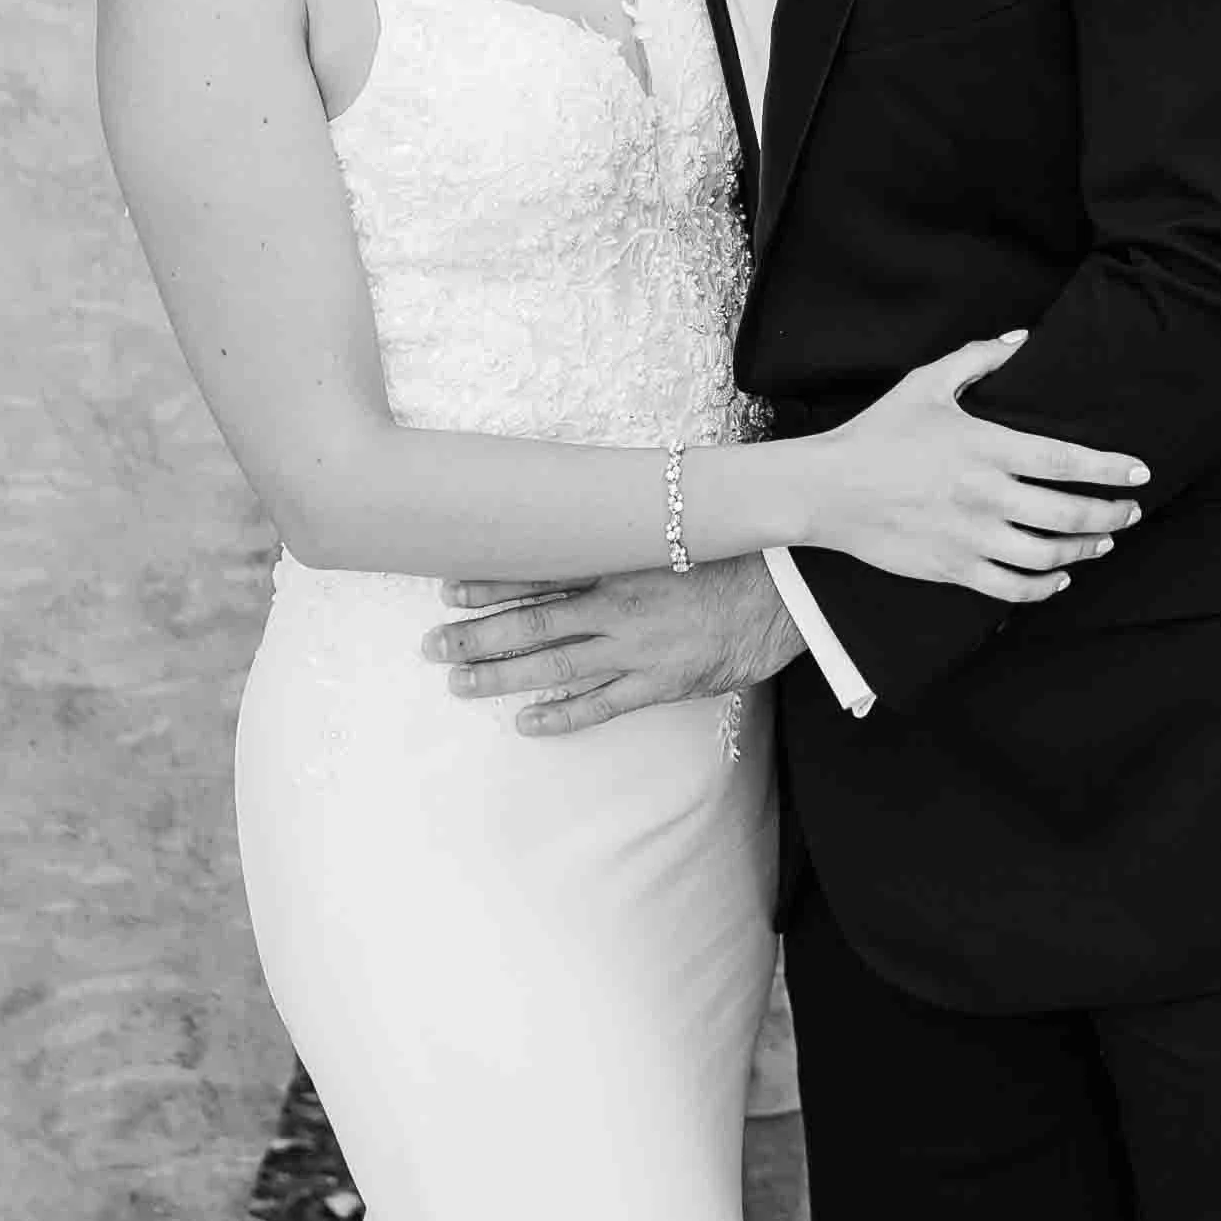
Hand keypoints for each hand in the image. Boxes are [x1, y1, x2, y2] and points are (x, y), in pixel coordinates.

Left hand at [421, 553, 802, 736]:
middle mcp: (616, 608)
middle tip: (432, 645)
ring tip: (459, 683)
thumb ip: (629, 521)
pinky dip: (561, 716)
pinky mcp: (658, 684)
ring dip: (501, 676)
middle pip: (530, 624)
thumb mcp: (676, 522)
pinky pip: (600, 707)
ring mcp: (634, 650)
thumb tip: (592, 497)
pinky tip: (527, 723)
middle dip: (477, 636)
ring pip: (553, 667)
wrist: (787, 591)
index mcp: (617, 563)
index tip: (447, 586)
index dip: (489, 581)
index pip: (537, 573)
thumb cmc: (732, 551)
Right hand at [812, 332, 1147, 600]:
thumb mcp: (926, 384)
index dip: (1108, 468)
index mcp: (985, 448)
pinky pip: (1012, 588)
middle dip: (1111, 515)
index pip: (1064, 460)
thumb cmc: (877, 433)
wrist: (826, 490)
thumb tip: (1022, 338)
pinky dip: (1043, 587)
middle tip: (1131, 511)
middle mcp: (985, 497)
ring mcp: (970, 538)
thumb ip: (979, 357)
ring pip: (1048, 556)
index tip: (1139, 472)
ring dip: (1084, 551)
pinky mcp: (952, 569)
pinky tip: (1057, 579)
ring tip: (1102, 543)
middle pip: (1069, 514)